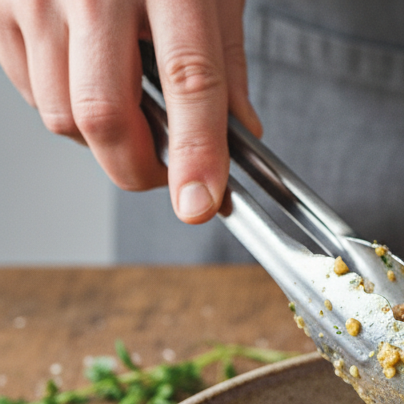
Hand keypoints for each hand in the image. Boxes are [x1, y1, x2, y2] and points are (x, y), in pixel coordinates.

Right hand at [0, 0, 260, 223]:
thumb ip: (225, 64)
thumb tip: (241, 136)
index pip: (188, 82)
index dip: (195, 153)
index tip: (199, 204)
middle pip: (104, 117)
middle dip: (138, 169)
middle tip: (167, 175)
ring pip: (63, 116)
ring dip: (100, 138)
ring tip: (126, 106)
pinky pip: (29, 90)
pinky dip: (62, 104)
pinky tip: (85, 72)